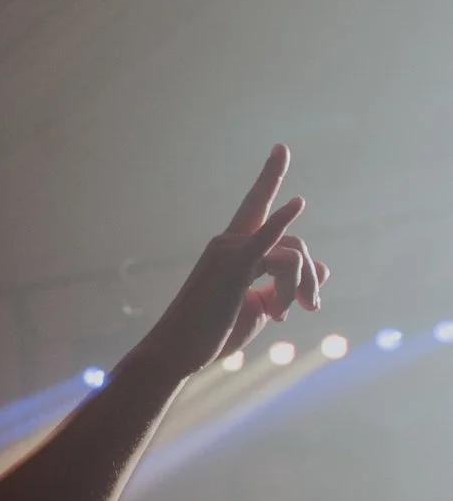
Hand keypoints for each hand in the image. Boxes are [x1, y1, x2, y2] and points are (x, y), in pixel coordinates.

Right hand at [134, 146, 326, 379]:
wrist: (177, 353)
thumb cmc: (212, 333)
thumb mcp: (260, 305)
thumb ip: (289, 284)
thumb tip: (323, 268)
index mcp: (232, 248)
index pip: (257, 205)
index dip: (270, 175)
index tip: (281, 147)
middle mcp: (229, 242)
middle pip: (296, 244)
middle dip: (310, 278)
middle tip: (310, 308)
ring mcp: (229, 252)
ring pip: (293, 255)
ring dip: (300, 288)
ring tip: (281, 316)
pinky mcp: (232, 269)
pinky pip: (265, 243)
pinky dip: (281, 223)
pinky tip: (297, 203)